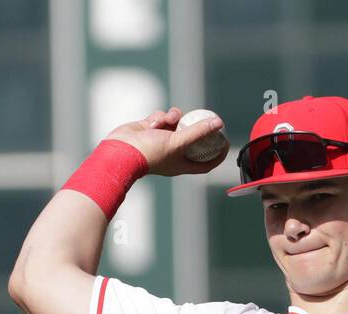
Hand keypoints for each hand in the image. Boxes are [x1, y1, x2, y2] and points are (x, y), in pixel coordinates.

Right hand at [105, 106, 227, 177]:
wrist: (120, 150)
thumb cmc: (150, 153)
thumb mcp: (178, 142)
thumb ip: (198, 132)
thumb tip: (218, 123)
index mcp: (182, 163)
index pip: (206, 163)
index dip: (218, 155)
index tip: (227, 143)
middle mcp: (173, 153)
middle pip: (193, 139)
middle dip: (198, 127)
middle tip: (206, 117)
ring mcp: (161, 140)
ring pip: (177, 122)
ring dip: (174, 117)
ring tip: (168, 120)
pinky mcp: (150, 129)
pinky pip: (162, 117)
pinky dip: (159, 117)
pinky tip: (152, 124)